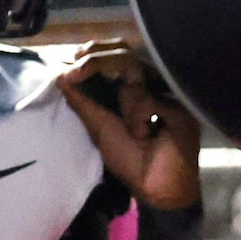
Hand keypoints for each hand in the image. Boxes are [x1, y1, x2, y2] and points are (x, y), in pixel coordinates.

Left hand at [59, 42, 200, 210]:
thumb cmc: (129, 159)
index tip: (73, 59)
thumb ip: (82, 102)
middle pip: (124, 53)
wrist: (154, 189)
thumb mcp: (98, 126)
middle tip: (76, 71)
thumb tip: (59, 75)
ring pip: (135, 70)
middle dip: (97, 61)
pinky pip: (148, 97)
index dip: (95, 50)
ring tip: (131, 128)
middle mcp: (151, 84)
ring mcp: (167, 93)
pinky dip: (138, 117)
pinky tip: (146, 136)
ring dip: (122, 99)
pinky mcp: (181, 106)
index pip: (116, 52)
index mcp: (133, 86)